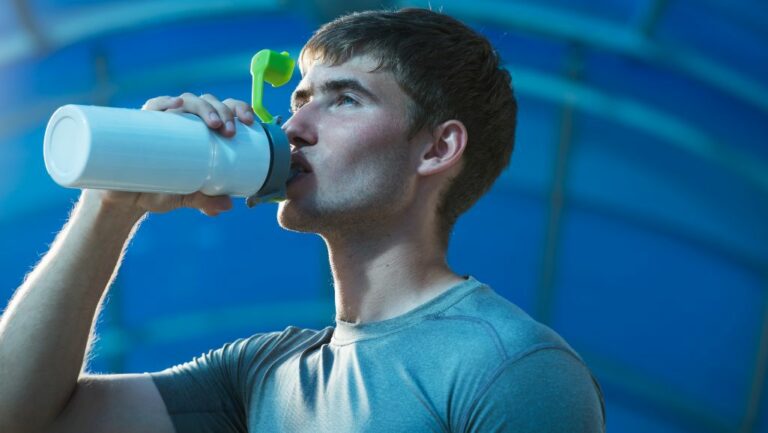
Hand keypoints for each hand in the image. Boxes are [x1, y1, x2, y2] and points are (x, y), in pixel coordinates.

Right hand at [88, 93, 256, 217]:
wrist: (122, 199)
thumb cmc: (159, 190)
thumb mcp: (184, 196)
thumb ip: (204, 199)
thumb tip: (227, 206)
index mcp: (199, 130)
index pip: (223, 109)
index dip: (238, 108)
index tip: (249, 121)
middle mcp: (182, 120)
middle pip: (207, 103)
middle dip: (223, 111)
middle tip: (229, 131)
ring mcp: (161, 120)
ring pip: (185, 100)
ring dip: (202, 106)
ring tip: (213, 124)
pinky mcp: (138, 124)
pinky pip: (151, 107)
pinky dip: (164, 103)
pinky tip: (176, 104)